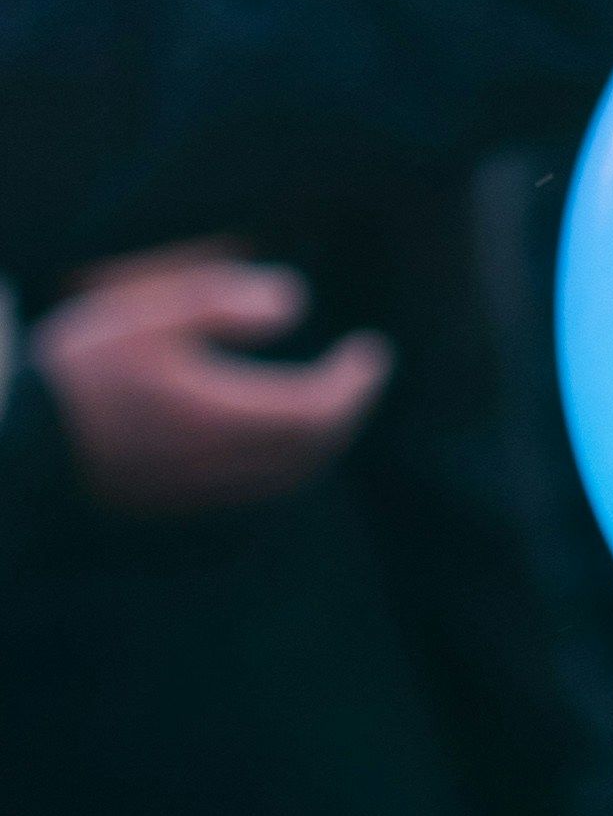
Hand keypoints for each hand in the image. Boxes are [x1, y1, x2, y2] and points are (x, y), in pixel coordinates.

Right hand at [30, 256, 386, 513]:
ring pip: (285, 480)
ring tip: (322, 403)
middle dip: (346, 413)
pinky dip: (280, 466)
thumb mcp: (147, 316)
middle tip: (359, 376)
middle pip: (313, 452)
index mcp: (224, 417)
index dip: (357, 383)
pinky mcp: (171, 513)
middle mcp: (221, 468)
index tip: (373, 349)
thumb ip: (222, 302)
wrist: (10, 456)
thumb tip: (295, 303)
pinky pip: (251, 494)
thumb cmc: (76, 374)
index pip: (322, 411)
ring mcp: (196, 497)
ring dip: (316, 443)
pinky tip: (266, 439)